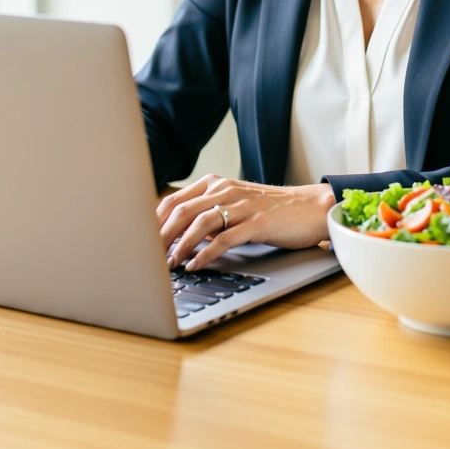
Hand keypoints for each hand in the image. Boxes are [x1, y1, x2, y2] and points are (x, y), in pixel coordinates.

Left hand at [157, 174, 336, 270]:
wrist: (310, 208)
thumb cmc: (271, 210)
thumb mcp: (235, 206)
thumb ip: (209, 214)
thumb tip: (178, 236)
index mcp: (217, 183)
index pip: (174, 199)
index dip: (154, 221)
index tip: (139, 240)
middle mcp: (226, 189)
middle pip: (182, 210)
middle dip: (160, 236)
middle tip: (147, 256)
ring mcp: (242, 205)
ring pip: (200, 222)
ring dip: (180, 245)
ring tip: (168, 264)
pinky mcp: (257, 222)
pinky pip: (225, 238)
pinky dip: (206, 254)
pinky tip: (196, 265)